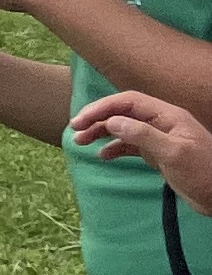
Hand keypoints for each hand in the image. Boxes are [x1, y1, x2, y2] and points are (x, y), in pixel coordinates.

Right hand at [72, 88, 211, 202]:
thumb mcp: (174, 153)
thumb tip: (113, 121)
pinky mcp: (158, 154)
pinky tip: (103, 156)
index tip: (81, 120)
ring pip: (124, 128)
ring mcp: (159, 138)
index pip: (129, 101)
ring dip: (102, 133)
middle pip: (123, 113)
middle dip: (98, 119)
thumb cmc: (203, 173)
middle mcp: (162, 123)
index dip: (103, 107)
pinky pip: (130, 146)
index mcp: (168, 116)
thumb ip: (143, 135)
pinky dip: (114, 148)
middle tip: (75, 131)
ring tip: (82, 142)